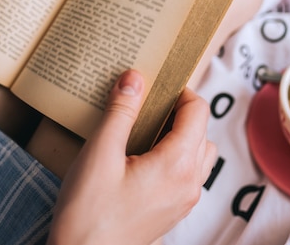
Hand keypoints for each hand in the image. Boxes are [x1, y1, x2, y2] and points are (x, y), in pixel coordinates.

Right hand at [46, 70, 216, 244]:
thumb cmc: (88, 212)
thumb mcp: (100, 153)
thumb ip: (121, 112)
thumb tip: (135, 78)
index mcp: (178, 164)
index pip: (198, 111)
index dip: (180, 91)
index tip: (156, 85)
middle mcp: (189, 183)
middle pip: (201, 131)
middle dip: (179, 112)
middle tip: (147, 105)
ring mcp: (184, 201)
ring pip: (199, 154)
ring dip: (181, 135)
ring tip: (146, 131)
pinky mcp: (173, 211)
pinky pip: (188, 174)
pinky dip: (175, 156)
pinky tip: (142, 157)